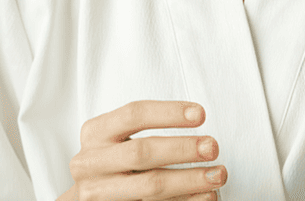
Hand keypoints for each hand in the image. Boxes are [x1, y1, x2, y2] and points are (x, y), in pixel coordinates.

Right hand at [57, 100, 225, 200]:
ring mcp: (98, 193)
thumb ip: (147, 129)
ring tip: (217, 175)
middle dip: (182, 149)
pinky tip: (206, 196)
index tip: (202, 115)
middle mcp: (91, 163)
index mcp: (95, 133)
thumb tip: (197, 118)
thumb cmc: (113, 159)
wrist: (86, 197)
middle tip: (213, 147)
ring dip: (190, 180)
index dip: (169, 113)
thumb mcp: (118, 137)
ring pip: (150, 187)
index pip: (134, 114)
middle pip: (142, 152)